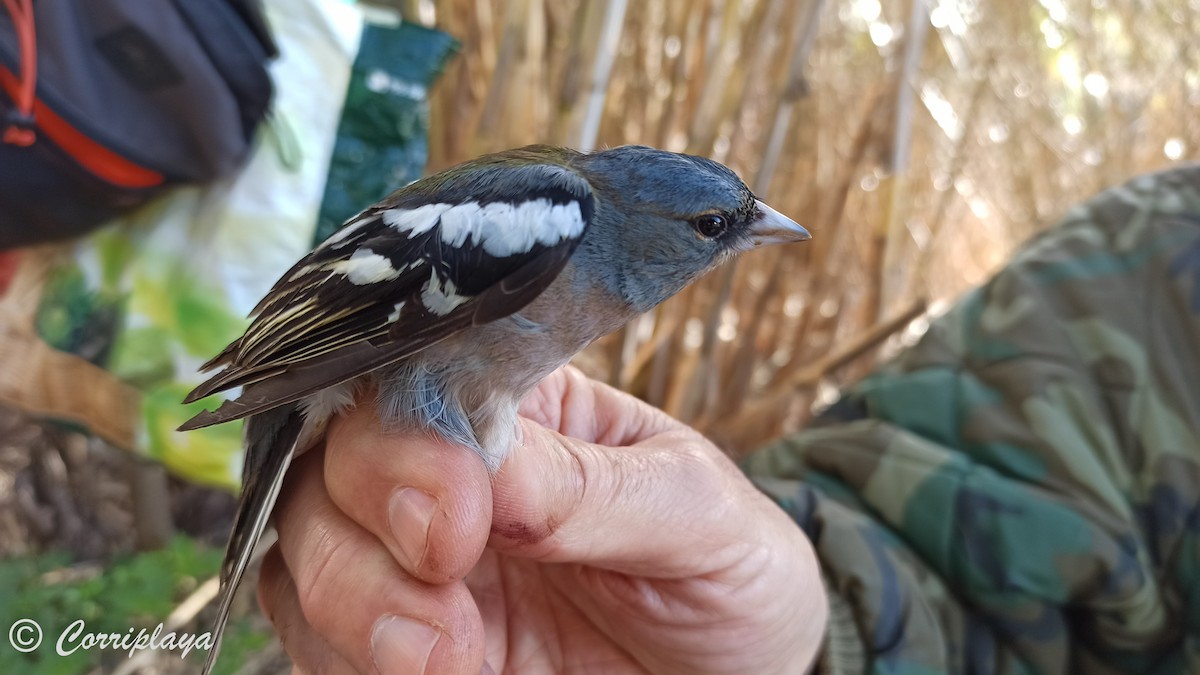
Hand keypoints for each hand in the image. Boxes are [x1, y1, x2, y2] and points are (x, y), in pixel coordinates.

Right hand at [258, 366, 826, 673]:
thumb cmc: (728, 572)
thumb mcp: (699, 517)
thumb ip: (595, 489)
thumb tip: (491, 468)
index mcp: (520, 406)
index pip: (421, 377)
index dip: (410, 433)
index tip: (458, 509)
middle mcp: (448, 473)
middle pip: (334, 458)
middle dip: (371, 515)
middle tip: (446, 570)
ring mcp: (414, 562)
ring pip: (303, 549)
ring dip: (354, 602)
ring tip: (446, 657)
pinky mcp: (399, 645)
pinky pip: (318, 642)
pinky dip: (349, 659)